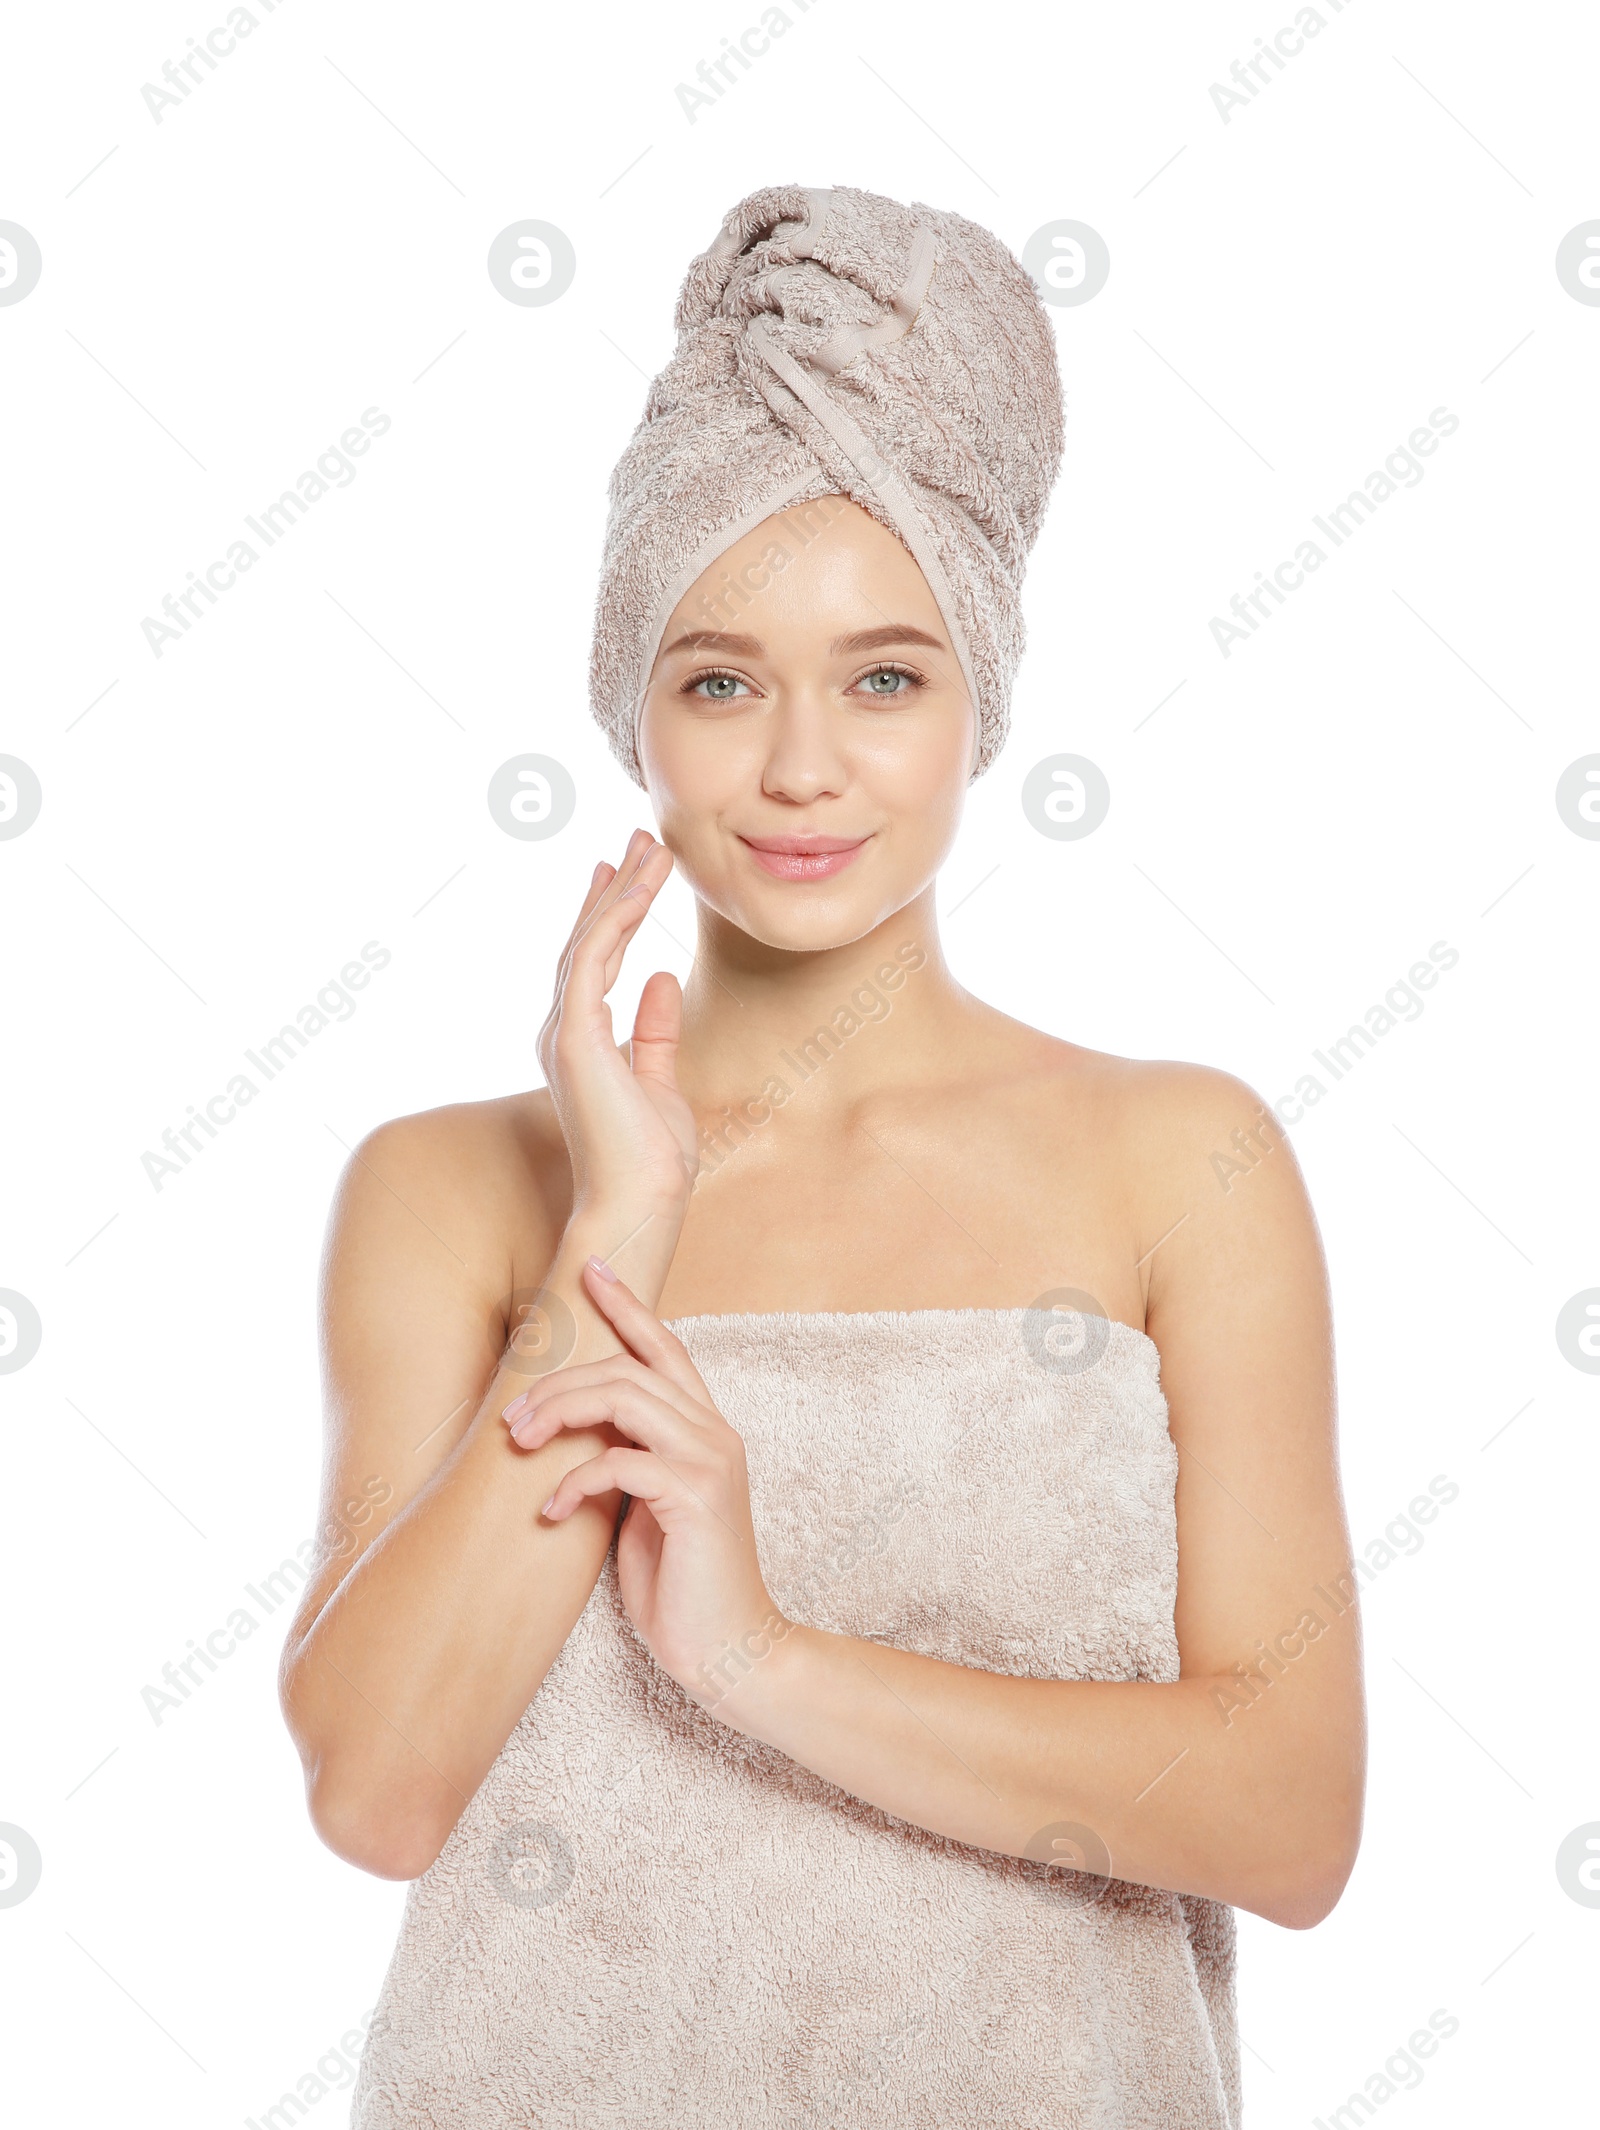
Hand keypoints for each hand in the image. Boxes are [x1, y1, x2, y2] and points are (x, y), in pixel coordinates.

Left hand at [500, 1257, 791, 1715]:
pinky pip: (622, 1462)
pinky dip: (575, 1481)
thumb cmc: (682, 1584)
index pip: (665, 1348)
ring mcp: (710, 1461)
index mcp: (704, 1429)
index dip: (628, 1305)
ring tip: (520, 1444)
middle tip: (512, 1416)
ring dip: (561, 1413)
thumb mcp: (645, 1509)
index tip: (592, 1269)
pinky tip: (549, 1512)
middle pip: (629, 1367)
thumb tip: (573, 1436)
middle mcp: (714, 1432)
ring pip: (624, 1398)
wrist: (731, 1649)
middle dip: (561, 1379)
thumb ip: (625, 1462)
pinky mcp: (697, 1497)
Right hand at [538, 830, 697, 1221]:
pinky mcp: (574, 1035)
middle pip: (586, 941)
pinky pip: (594, 957)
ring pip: (589, 940)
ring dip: (621, 889)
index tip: (628, 871)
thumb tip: (663, 980)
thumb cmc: (649, 1162)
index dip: (611, 913)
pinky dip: (617, 916)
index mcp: (580, 1044)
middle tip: (638, 838)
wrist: (638, 1205)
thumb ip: (655, 1033)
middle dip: (614, 886)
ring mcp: (563, 1032)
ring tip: (650, 845)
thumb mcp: (661, 1083)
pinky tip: (640, 885)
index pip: (594, 963)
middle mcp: (562, 1032)